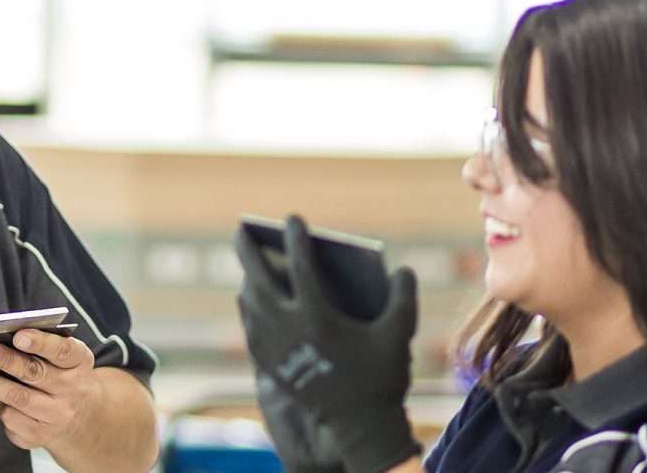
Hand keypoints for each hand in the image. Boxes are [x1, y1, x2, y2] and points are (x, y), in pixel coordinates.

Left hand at [0, 328, 94, 449]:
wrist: (73, 414)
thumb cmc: (56, 374)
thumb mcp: (57, 355)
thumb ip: (36, 344)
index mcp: (80, 361)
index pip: (62, 350)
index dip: (40, 342)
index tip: (18, 336)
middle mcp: (74, 389)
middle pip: (35, 373)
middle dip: (7, 360)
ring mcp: (58, 415)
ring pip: (19, 397)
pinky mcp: (40, 434)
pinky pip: (11, 417)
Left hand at [236, 215, 420, 472]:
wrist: (361, 428)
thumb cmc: (383, 377)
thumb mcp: (401, 333)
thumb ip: (404, 296)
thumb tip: (402, 269)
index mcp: (319, 317)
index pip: (300, 266)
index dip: (296, 239)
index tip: (292, 218)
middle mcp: (289, 330)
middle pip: (258, 280)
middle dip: (247, 251)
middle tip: (242, 230)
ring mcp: (275, 349)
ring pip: (249, 306)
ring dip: (246, 280)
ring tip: (247, 264)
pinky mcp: (271, 366)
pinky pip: (250, 329)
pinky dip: (248, 310)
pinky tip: (250, 301)